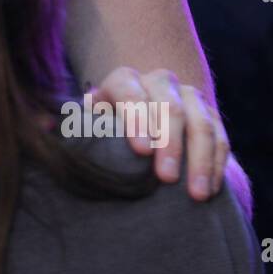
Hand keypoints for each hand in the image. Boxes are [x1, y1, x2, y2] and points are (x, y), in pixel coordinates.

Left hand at [88, 66, 228, 201]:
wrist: (138, 121)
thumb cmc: (107, 127)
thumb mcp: (91, 123)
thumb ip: (82, 125)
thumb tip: (51, 128)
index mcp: (125, 80)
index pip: (130, 92)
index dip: (137, 120)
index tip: (141, 152)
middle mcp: (160, 82)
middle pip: (170, 108)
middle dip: (170, 144)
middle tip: (166, 178)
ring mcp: (189, 96)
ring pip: (202, 123)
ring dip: (200, 160)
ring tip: (196, 194)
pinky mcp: (211, 115)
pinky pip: (220, 138)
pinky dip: (218, 165)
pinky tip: (212, 189)